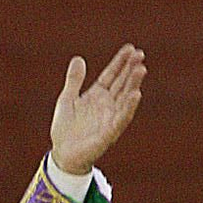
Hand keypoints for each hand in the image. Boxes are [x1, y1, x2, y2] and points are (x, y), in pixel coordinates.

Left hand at [50, 44, 145, 174]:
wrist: (62, 154)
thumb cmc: (66, 128)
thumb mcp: (67, 99)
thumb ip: (74, 80)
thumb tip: (78, 58)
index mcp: (97, 95)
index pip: (112, 75)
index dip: (120, 62)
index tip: (131, 48)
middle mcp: (107, 105)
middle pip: (122, 83)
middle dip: (131, 69)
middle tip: (140, 54)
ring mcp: (109, 118)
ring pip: (125, 98)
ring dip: (133, 84)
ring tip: (141, 69)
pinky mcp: (108, 133)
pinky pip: (120, 119)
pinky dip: (128, 107)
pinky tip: (135, 95)